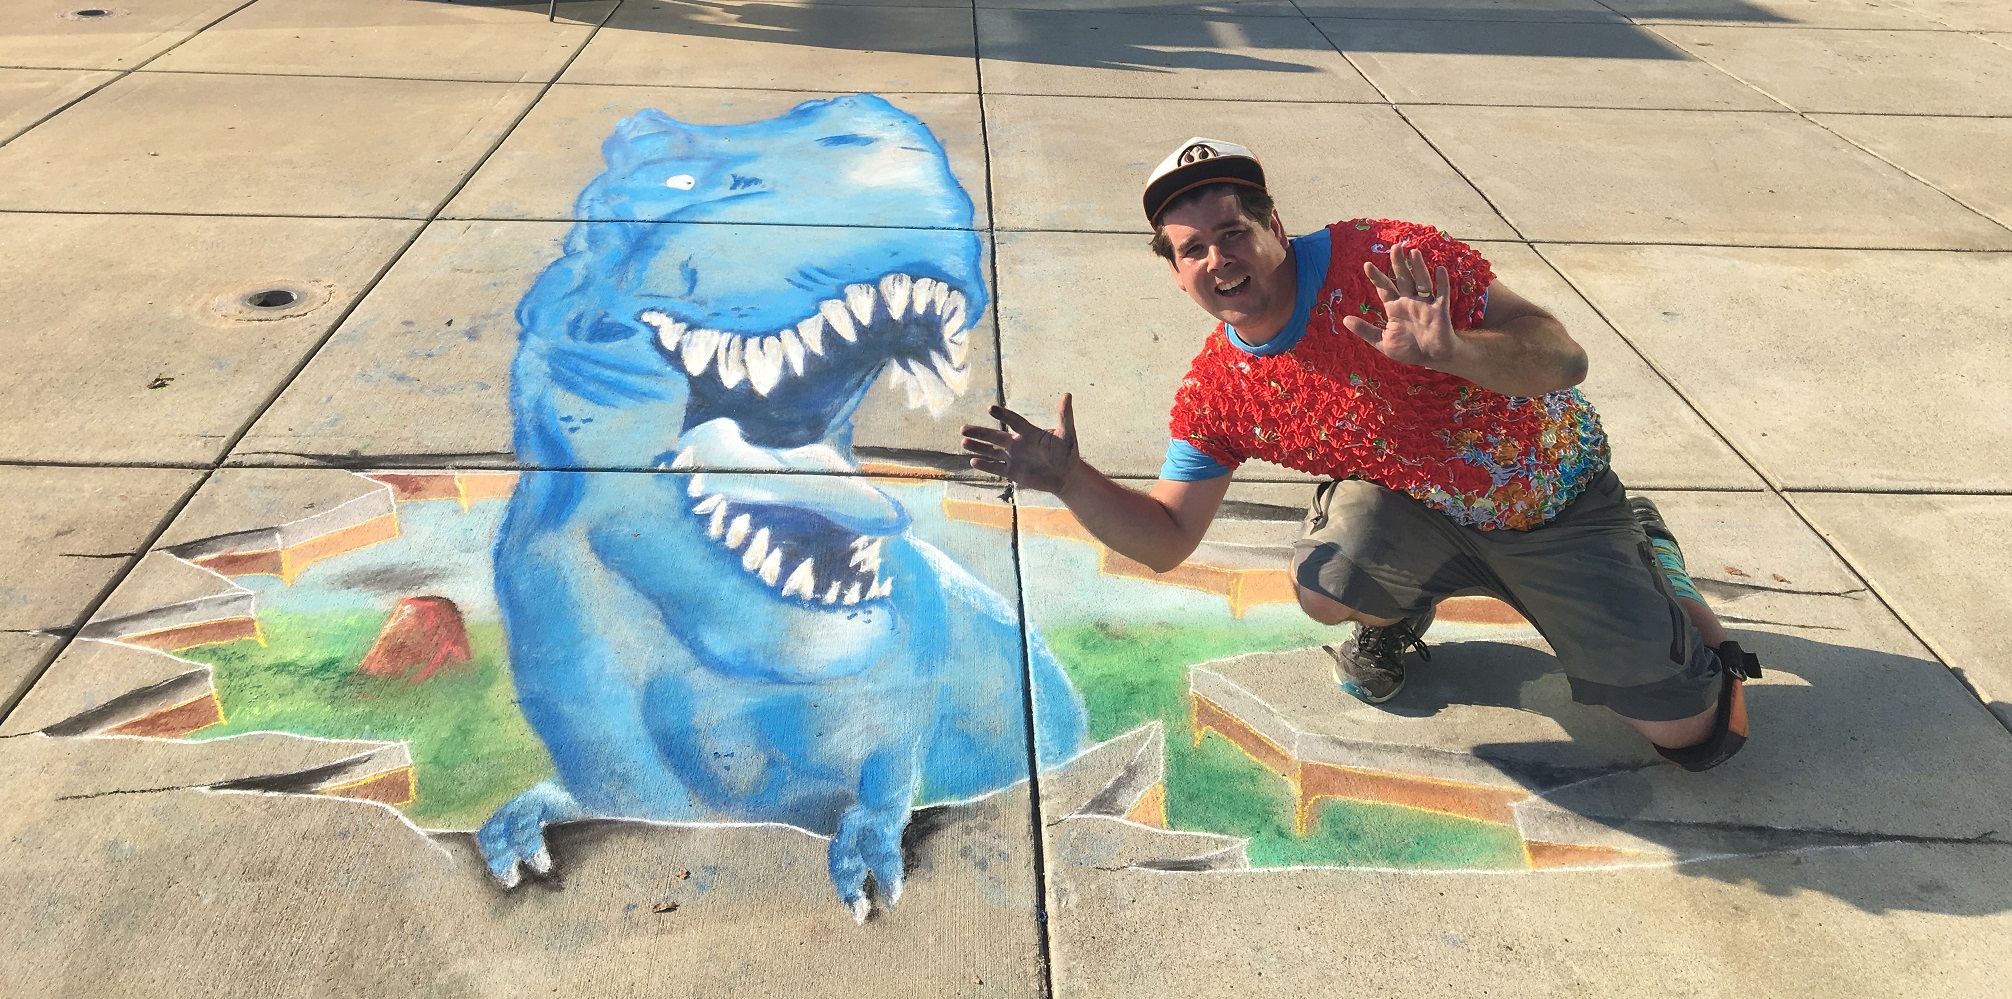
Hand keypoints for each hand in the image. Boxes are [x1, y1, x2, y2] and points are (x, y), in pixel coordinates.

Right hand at [960, 395, 1079, 494]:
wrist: (1066, 475)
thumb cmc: (1067, 453)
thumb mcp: (1067, 434)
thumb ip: (1065, 416)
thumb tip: (1068, 394)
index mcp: (1029, 432)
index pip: (1014, 421)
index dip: (1003, 415)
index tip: (991, 409)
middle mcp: (1018, 444)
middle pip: (995, 436)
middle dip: (980, 432)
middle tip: (963, 428)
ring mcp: (1014, 458)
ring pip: (992, 452)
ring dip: (978, 447)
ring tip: (963, 442)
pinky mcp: (1014, 473)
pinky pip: (997, 468)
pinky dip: (986, 465)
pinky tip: (973, 461)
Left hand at [1341, 242, 1463, 371]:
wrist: (1431, 359)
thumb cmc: (1408, 350)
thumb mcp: (1383, 342)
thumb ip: (1366, 330)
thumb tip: (1345, 320)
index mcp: (1395, 308)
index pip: (1384, 288)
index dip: (1376, 277)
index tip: (1367, 265)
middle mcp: (1409, 302)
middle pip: (1403, 279)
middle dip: (1398, 264)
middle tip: (1395, 247)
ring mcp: (1425, 305)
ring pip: (1421, 282)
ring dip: (1418, 268)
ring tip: (1414, 252)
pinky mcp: (1439, 311)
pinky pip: (1442, 294)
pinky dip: (1442, 282)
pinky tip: (1439, 270)